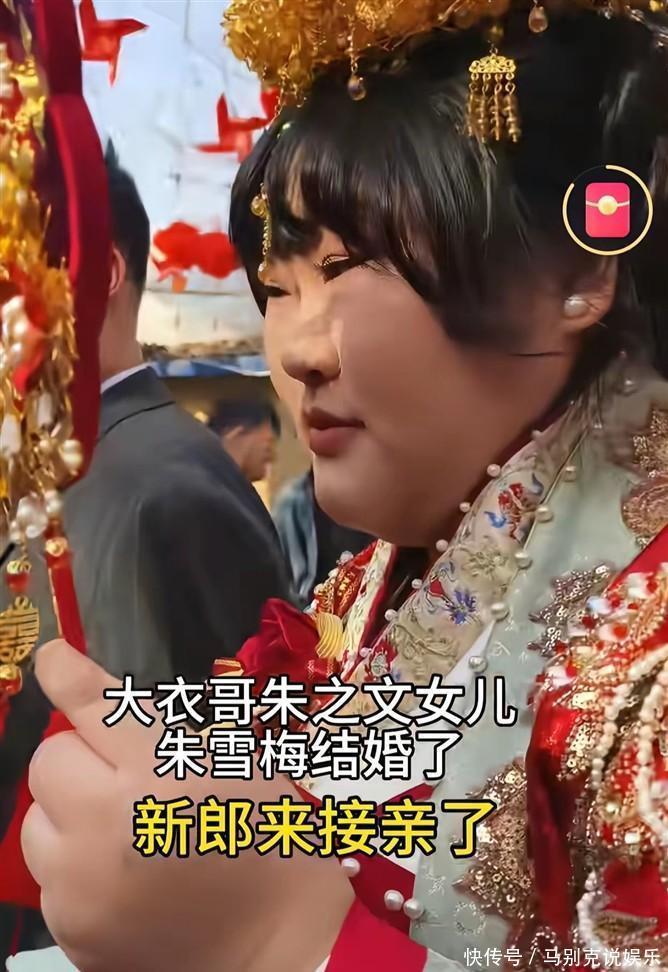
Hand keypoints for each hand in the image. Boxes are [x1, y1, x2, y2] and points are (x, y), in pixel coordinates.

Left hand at [22, 641, 352, 971]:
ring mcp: (82, 889)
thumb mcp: (230, 757)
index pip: (93, 706)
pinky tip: (121, 876)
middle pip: (49, 762)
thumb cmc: (266, 832)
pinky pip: (50, 879)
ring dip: (69, 815)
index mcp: (160, 774)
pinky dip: (75, 870)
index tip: (53, 657)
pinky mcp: (72, 933)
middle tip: (122, 777)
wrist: (278, 937)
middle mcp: (108, 828)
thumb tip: (93, 703)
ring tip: (119, 830)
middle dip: (81, 759)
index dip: (67, 675)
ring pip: (36, 824)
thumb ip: (159, 729)